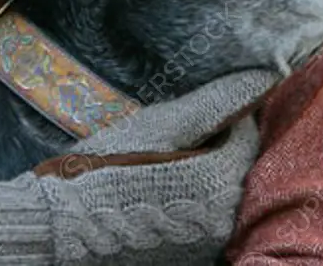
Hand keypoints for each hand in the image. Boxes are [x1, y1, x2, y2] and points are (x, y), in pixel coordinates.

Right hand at [31, 69, 281, 263]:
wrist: (61, 229)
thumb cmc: (104, 170)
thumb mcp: (157, 126)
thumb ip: (212, 103)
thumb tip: (261, 76)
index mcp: (221, 182)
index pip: (246, 136)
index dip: (224, 115)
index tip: (196, 108)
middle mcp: (224, 220)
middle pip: (236, 168)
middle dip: (217, 146)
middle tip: (179, 134)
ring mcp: (205, 244)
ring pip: (220, 195)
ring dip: (204, 175)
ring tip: (164, 163)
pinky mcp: (187, 258)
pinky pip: (201, 221)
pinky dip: (189, 203)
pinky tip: (158, 193)